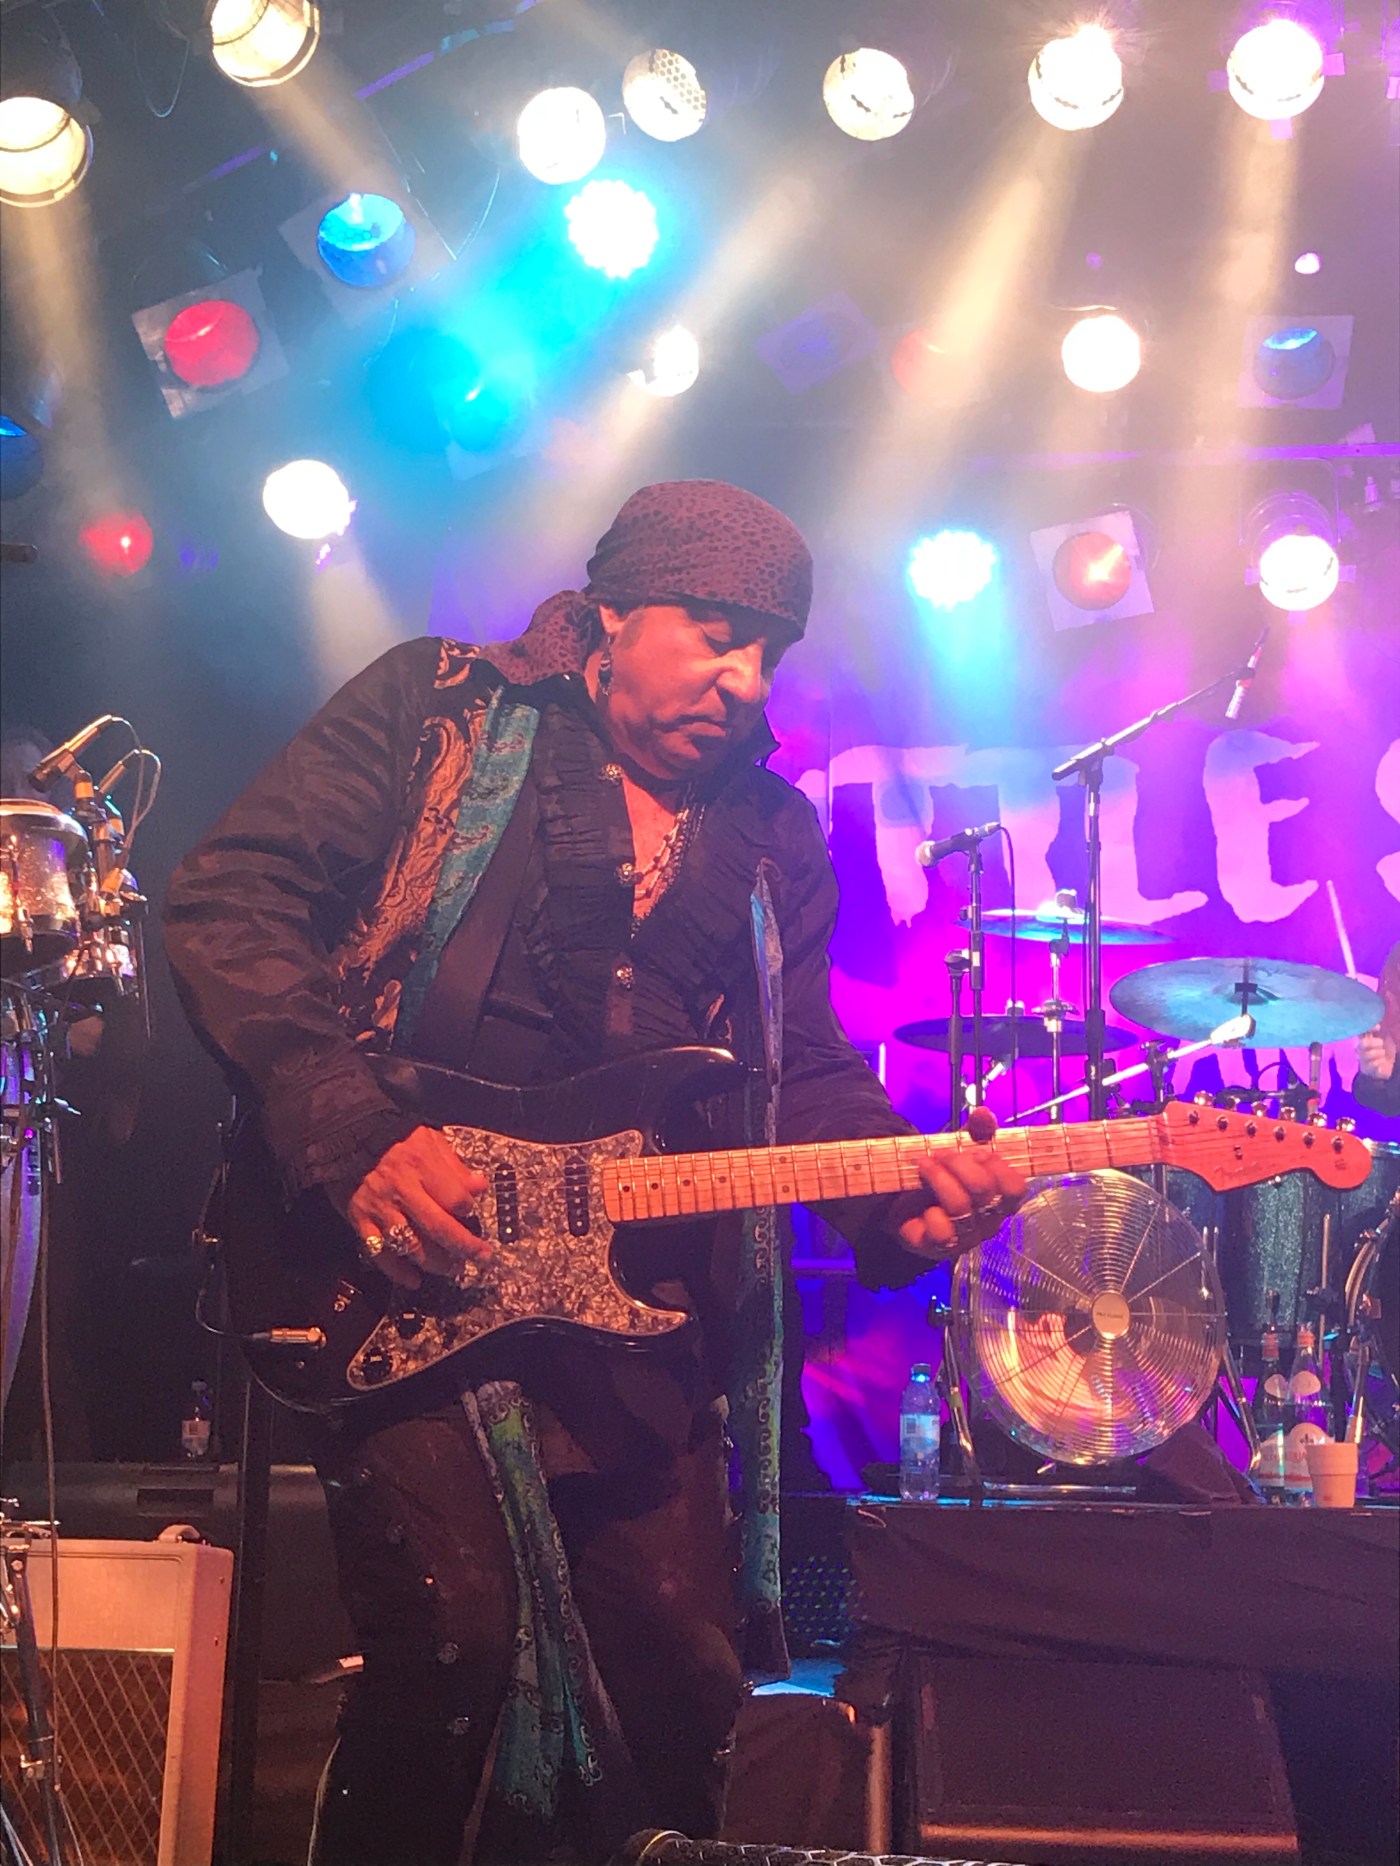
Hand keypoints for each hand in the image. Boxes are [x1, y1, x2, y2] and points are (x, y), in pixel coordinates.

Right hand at [333, 1125, 490, 1289]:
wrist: (346, 1135)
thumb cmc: (394, 1138)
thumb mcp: (429, 1140)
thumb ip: (455, 1166)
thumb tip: (480, 1187)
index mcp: (421, 1166)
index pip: (455, 1198)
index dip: (468, 1209)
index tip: (471, 1211)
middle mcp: (402, 1190)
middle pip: (438, 1227)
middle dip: (464, 1246)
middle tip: (480, 1256)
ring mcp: (380, 1209)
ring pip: (411, 1245)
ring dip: (435, 1262)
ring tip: (451, 1268)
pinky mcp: (360, 1221)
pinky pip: (380, 1253)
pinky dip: (398, 1271)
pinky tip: (414, 1280)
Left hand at [888, 1106, 1026, 1263]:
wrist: (904, 1204)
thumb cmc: (943, 1178)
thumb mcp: (961, 1150)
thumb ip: (976, 1132)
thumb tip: (984, 1112)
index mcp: (999, 1197)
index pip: (1015, 1186)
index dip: (997, 1165)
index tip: (978, 1151)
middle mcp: (987, 1219)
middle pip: (983, 1189)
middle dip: (959, 1163)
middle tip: (940, 1153)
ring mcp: (965, 1235)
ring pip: (960, 1206)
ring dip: (939, 1178)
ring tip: (923, 1165)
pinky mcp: (939, 1247)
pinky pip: (942, 1232)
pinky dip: (931, 1215)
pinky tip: (924, 1207)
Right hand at [1357, 1028, 1395, 1081]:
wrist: (1388, 1066)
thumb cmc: (1386, 1048)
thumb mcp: (1384, 1036)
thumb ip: (1378, 1029)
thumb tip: (1377, 1022)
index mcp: (1362, 1038)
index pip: (1360, 1031)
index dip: (1368, 1028)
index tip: (1378, 1028)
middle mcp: (1359, 1048)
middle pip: (1363, 1044)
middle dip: (1375, 1043)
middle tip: (1381, 1044)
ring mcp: (1362, 1059)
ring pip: (1369, 1054)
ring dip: (1380, 1053)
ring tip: (1382, 1054)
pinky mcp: (1366, 1069)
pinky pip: (1373, 1065)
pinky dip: (1380, 1062)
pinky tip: (1382, 1062)